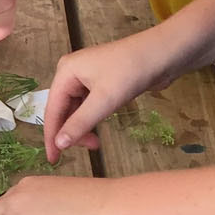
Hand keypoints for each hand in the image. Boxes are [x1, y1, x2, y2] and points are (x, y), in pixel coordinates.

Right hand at [42, 32, 162, 160]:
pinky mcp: (102, 82)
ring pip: (76, 109)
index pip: (52, 110)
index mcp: (65, 72)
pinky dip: (92, 119)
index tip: (54, 160)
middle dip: (72, 131)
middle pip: (63, 110)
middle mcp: (72, 73)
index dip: (52, 136)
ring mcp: (87, 77)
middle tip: (90, 148)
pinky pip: (89, 105)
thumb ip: (79, 123)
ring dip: (83, 127)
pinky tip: (99, 128)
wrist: (163, 53)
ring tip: (96, 143)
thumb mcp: (104, 100)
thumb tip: (58, 144)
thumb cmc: (131, 71)